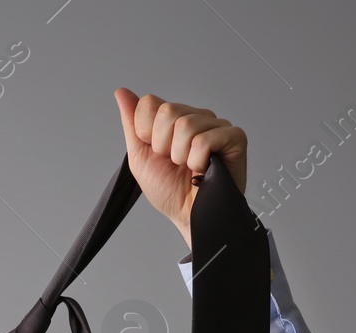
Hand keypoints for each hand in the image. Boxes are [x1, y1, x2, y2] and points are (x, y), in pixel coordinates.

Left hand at [114, 88, 246, 251]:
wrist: (189, 217)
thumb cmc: (170, 192)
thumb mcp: (140, 157)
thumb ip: (132, 124)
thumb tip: (122, 92)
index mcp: (174, 120)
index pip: (150, 104)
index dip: (147, 134)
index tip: (158, 153)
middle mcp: (196, 118)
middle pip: (167, 112)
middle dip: (164, 146)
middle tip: (176, 163)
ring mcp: (216, 126)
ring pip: (186, 125)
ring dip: (182, 156)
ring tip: (190, 168)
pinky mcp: (234, 137)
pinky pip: (205, 139)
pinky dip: (198, 161)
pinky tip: (204, 169)